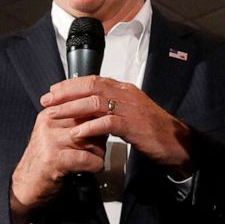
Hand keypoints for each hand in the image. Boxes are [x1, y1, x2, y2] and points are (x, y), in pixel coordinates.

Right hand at [10, 102, 106, 223]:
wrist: (27, 184)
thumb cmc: (46, 160)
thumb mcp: (57, 134)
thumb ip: (75, 122)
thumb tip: (104, 115)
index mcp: (50, 113)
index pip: (85, 106)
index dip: (99, 120)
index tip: (100, 132)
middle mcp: (49, 123)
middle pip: (91, 122)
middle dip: (101, 138)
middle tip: (96, 149)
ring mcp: (50, 140)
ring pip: (92, 139)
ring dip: (99, 153)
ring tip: (92, 160)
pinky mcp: (54, 159)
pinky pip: (88, 159)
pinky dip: (95, 166)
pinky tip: (90, 169)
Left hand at [41, 76, 192, 177]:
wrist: (177, 143)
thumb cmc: (151, 129)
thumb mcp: (128, 112)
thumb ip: (109, 106)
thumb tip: (85, 105)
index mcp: (124, 89)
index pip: (92, 80)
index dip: (69, 85)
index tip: (52, 91)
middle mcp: (126, 94)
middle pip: (90, 87)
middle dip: (65, 93)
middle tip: (47, 101)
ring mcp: (131, 109)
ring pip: (95, 102)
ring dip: (72, 108)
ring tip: (55, 115)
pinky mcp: (134, 126)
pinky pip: (108, 123)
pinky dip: (90, 127)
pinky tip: (76, 133)